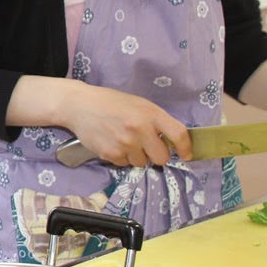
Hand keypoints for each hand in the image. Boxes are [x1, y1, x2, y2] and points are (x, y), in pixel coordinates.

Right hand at [61, 83, 191, 167]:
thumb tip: (171, 142)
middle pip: (162, 157)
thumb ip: (155, 121)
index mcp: (151, 114)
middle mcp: (140, 129)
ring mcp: (125, 143)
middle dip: (156, 155)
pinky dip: (120, 157)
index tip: (186, 155)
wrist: (79, 105)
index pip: (178, 135)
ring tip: (123, 141)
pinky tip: (111, 143)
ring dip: (136, 156)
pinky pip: (124, 164)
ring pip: (142, 163)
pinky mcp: (111, 153)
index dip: (186, 148)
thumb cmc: (111, 103)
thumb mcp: (138, 105)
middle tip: (146, 146)